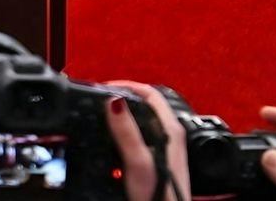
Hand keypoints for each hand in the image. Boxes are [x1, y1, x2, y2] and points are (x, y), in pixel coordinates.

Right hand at [103, 81, 189, 200]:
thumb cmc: (160, 196)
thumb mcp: (137, 161)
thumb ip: (126, 131)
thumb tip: (114, 101)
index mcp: (170, 129)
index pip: (150, 93)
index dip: (127, 85)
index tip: (105, 86)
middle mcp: (172, 136)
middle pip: (147, 105)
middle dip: (124, 98)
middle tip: (103, 98)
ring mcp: (167, 148)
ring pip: (145, 121)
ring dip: (126, 115)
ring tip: (106, 115)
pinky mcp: (160, 161)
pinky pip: (143, 136)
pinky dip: (128, 132)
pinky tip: (116, 141)